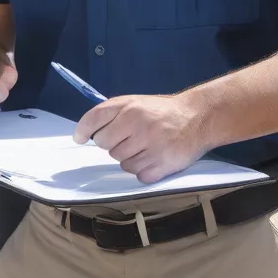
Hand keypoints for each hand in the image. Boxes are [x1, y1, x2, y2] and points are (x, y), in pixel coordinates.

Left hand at [73, 94, 208, 182]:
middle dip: (113, 143)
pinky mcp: (162, 165)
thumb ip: (111, 113)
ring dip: (129, 158)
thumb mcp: (136, 102)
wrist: (198, 118)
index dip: (83, 130)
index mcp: (130, 107)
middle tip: (130, 138)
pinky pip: (138, 175)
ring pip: (121, 162)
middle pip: (105, 145)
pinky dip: (143, 170)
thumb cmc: (161, 112)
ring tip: (145, 146)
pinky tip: (154, 157)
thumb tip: (84, 133)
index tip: (80, 138)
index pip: (94, 119)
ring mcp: (151, 147)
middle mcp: (138, 125)